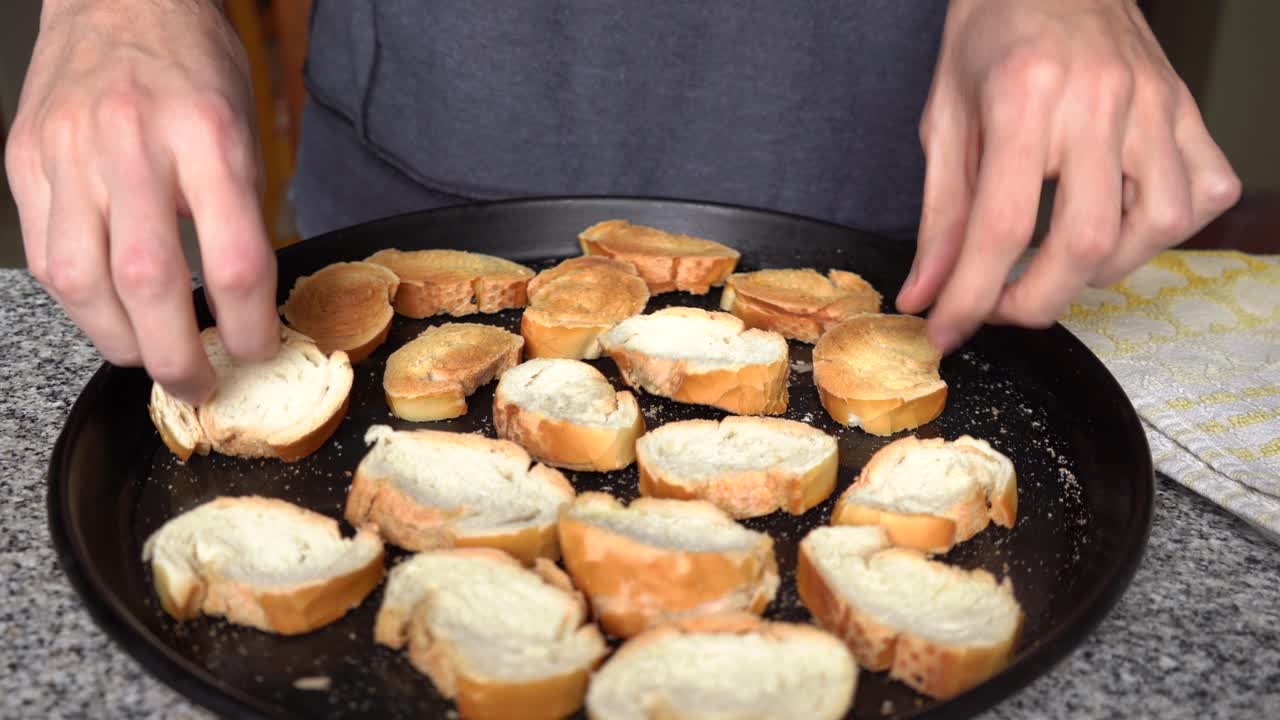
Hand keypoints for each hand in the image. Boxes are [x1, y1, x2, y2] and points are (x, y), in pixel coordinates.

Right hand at [5, 0, 278, 402]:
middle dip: (176, 355)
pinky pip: (47, 255)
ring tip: (149, 358)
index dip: (248, 325)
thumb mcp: (244, 126)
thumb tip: (248, 298)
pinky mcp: (26, 160)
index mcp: (208, 136)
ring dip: (118, 340)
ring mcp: (69, 152)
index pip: (235, 260)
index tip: (256, 349)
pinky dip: (79, 301)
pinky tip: (106, 313)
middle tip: (197, 384)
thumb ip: (242, 207)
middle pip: (150, 282)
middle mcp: (134, 145)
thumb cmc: (192, 63)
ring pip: (82, 281)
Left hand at [896, 0, 1240, 351]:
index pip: (1002, 226)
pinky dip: (1163, 231)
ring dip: (1100, 271)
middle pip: (1084, 242)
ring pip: (1154, 226)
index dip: (970, 297)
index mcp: (1024, 97)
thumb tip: (925, 293)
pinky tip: (1118, 226)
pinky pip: (1203, 193)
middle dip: (1035, 301)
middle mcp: (1098, 101)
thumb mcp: (944, 120)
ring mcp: (1154, 104)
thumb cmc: (991, 36)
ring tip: (1054, 262)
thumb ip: (939, 215)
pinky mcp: (1184, 109)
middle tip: (999, 307)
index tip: (946, 332)